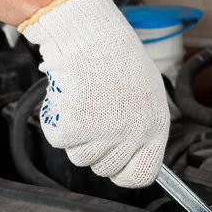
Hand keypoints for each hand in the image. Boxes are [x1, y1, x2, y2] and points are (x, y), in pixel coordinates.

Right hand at [21, 0, 169, 187]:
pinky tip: (69, 97)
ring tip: (85, 101)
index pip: (143, 174)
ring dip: (76, 135)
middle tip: (95, 116)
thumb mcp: (147, 95)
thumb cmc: (118, 59)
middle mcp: (134, 133)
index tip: (116, 166)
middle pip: (105, 169)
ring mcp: (105, 132)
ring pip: (80, 157)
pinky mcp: (76, 127)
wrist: (91, 36)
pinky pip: (58, 140)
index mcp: (155, 126)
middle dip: (95, 148)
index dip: (125, 173)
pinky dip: (56, 121)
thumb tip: (135, 157)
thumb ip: (143, 127)